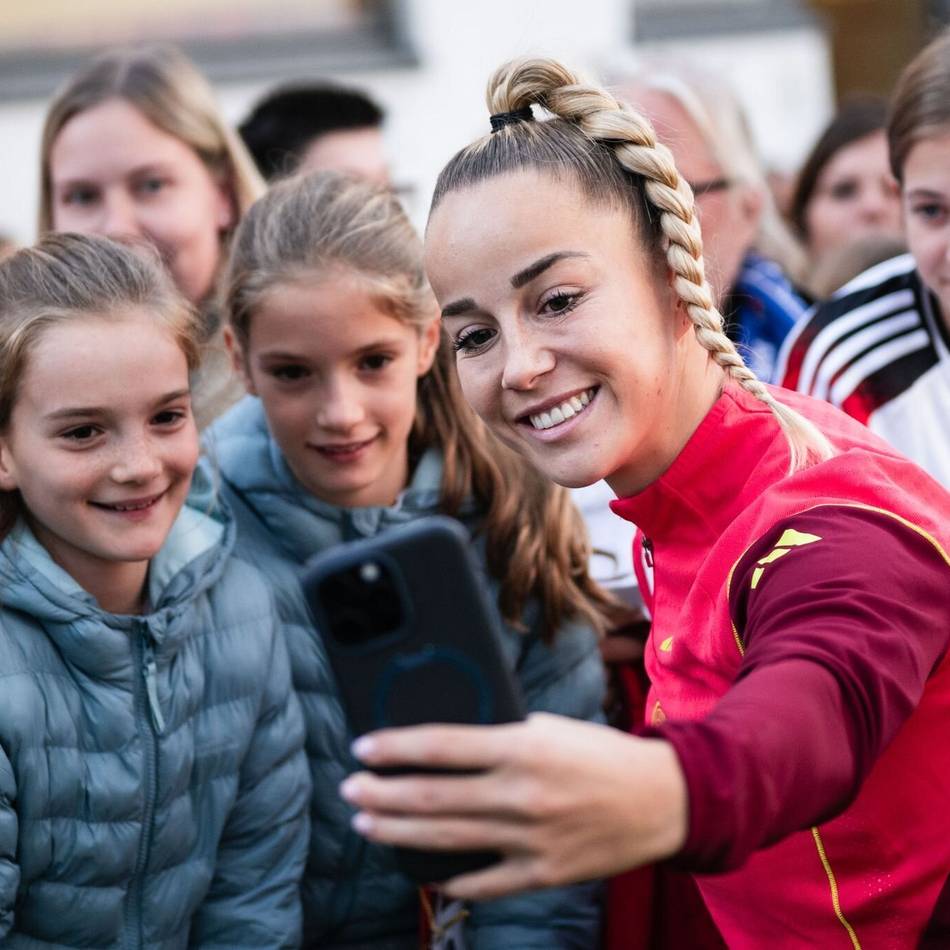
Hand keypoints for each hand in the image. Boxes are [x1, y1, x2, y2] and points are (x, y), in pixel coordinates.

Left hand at [340, 712, 687, 899]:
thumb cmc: (603, 755)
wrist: (661, 800)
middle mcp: (520, 793)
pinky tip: (421, 869)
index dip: (397, 747)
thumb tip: (449, 745)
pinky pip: (483, 881)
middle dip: (383, 793)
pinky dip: (449, 877)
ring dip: (398, 830)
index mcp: (523, 747)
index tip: (363, 747)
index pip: (443, 745)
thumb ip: (503, 735)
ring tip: (365, 822)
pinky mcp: (542, 873)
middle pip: (434, 796)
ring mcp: (530, 838)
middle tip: (349, 789)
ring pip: (447, 837)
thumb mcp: (551, 727)